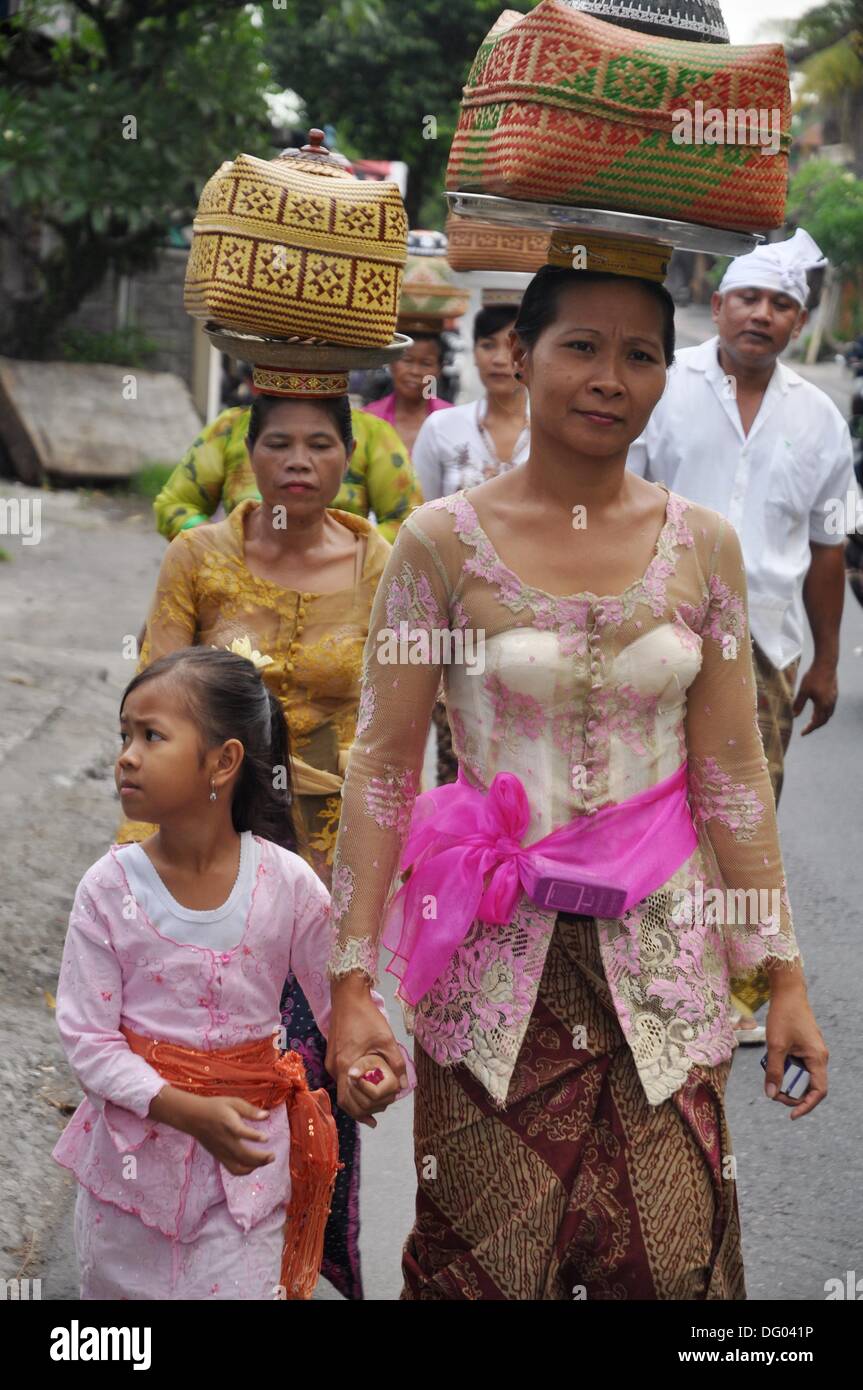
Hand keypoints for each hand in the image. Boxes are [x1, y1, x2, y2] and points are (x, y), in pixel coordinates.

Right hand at [149, 1086, 274, 1174]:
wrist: (193, 1117)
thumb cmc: (216, 1107)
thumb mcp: (233, 1102)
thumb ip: (250, 1110)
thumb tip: (267, 1115)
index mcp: (228, 1124)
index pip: (241, 1132)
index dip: (254, 1136)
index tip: (266, 1138)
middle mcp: (225, 1140)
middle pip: (243, 1154)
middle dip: (260, 1158)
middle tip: (273, 1155)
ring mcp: (222, 1151)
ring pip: (239, 1165)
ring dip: (256, 1165)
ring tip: (267, 1160)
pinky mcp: (220, 1157)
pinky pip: (233, 1169)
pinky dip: (245, 1170)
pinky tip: (254, 1165)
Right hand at [325, 974, 407, 1126]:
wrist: (347, 996)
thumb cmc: (367, 1017)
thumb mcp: (387, 1040)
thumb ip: (396, 1063)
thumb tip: (405, 1085)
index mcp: (346, 1066)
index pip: (350, 1101)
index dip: (365, 1111)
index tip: (380, 1111)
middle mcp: (335, 1067)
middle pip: (345, 1100)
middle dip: (363, 1108)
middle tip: (381, 1108)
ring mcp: (331, 1062)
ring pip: (343, 1090)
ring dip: (359, 1098)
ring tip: (377, 1100)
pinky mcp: (332, 1056)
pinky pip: (342, 1078)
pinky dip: (354, 1087)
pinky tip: (367, 1085)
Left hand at [764, 980, 827, 1118]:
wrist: (787, 992)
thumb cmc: (783, 1016)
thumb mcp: (775, 1045)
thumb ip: (774, 1071)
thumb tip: (771, 1094)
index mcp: (817, 1058)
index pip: (818, 1091)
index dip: (806, 1105)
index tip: (791, 1114)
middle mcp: (819, 1057)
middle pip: (810, 1086)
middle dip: (793, 1093)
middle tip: (774, 1093)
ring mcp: (813, 1051)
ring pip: (802, 1075)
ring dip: (788, 1080)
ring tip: (772, 1076)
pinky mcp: (805, 1047)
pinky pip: (798, 1065)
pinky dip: (787, 1068)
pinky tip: (774, 1063)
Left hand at [792, 662, 837, 734]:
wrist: (826, 664)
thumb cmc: (813, 676)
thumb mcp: (803, 691)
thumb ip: (798, 704)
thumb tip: (794, 716)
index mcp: (823, 705)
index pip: (816, 722)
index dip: (809, 729)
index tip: (802, 734)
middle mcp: (830, 703)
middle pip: (824, 720)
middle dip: (815, 726)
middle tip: (806, 729)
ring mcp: (833, 698)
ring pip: (828, 714)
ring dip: (820, 719)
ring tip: (812, 721)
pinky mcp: (834, 693)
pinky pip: (830, 708)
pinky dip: (824, 713)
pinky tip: (818, 709)